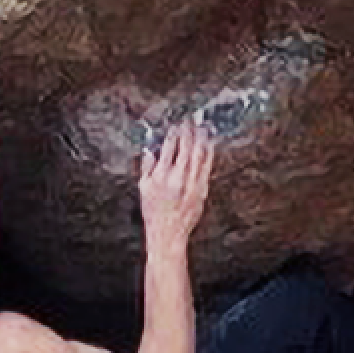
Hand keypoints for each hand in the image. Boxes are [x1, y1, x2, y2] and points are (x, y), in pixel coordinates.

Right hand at [138, 118, 213, 245]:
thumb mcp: (144, 188)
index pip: (169, 146)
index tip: (176, 124)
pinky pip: (207, 166)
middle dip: (189, 131)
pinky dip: (209, 153)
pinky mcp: (202, 189)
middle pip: (186, 147)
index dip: (174, 132)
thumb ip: (147, 167)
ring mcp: (192, 183)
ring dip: (201, 138)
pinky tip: (209, 144)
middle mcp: (178, 177)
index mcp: (162, 174)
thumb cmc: (154, 212)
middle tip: (191, 120)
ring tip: (202, 126)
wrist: (169, 232)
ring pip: (199, 154)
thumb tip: (150, 150)